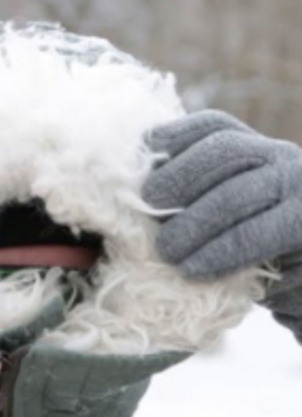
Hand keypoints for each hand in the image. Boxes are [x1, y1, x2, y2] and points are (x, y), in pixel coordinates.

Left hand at [143, 110, 301, 341]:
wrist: (301, 289)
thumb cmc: (246, 258)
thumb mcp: (215, 223)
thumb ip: (186, 202)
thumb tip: (131, 201)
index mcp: (254, 150)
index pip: (211, 127)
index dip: (171, 138)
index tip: (140, 162)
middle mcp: (280, 158)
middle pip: (222, 150)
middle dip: (177, 178)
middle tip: (147, 208)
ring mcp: (300, 187)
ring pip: (236, 193)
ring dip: (192, 224)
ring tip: (166, 252)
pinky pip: (259, 234)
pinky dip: (220, 251)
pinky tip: (194, 269)